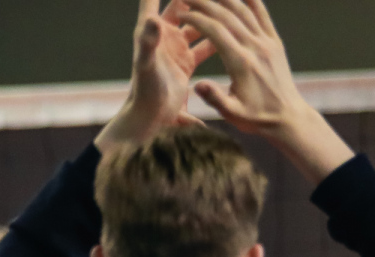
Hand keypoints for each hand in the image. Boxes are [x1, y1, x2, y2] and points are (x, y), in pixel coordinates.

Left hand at [97, 0, 214, 152]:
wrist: (149, 120)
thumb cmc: (146, 95)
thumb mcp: (147, 66)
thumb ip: (148, 43)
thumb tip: (152, 19)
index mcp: (154, 34)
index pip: (154, 2)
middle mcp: (164, 38)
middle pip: (182, 6)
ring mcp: (176, 49)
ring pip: (197, 21)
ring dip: (211, 9)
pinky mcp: (186, 62)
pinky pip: (206, 41)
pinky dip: (217, 32)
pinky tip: (235, 24)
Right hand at [184, 0, 354, 182]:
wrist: (287, 117)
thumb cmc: (256, 118)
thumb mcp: (232, 113)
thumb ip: (214, 98)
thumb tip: (197, 84)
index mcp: (241, 63)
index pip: (216, 31)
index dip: (197, 19)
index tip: (181, 13)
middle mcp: (256, 48)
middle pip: (228, 15)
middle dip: (206, 2)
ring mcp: (268, 43)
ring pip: (245, 11)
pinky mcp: (275, 43)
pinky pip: (262, 15)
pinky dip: (251, 1)